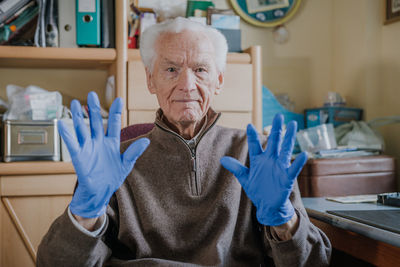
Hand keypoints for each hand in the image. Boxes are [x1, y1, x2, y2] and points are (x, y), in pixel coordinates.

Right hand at [58, 92, 149, 217]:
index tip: (118, 99)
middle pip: (95, 122)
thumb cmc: (113, 177)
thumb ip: (134, 152)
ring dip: (77, 116)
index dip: (115, 112)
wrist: (100, 192)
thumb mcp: (126, 164)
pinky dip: (67, 134)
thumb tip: (147, 141)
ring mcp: (88, 148)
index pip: (113, 124)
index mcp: (112, 143)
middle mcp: (99, 142)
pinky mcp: (79, 156)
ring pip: (82, 129)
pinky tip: (62, 123)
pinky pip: (72, 143)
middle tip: (92, 94)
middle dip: (94, 108)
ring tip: (73, 103)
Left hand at [220, 114, 306, 225]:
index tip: (248, 125)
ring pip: (285, 150)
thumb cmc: (258, 190)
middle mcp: (270, 160)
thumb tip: (221, 159)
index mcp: (259, 160)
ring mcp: (279, 168)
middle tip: (279, 116)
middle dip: (276, 129)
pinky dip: (298, 162)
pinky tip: (304, 154)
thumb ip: (235, 167)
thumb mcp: (245, 178)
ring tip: (293, 125)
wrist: (268, 206)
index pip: (255, 145)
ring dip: (289, 138)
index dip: (252, 136)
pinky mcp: (287, 178)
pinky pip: (293, 168)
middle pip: (273, 142)